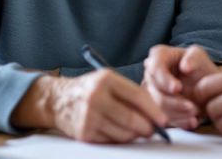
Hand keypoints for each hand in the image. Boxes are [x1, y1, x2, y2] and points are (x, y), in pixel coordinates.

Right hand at [12, 70, 166, 142]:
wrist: (58, 100)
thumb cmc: (90, 90)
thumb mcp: (108, 81)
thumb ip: (130, 94)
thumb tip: (155, 115)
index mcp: (106, 79)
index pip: (137, 96)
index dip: (153, 110)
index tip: (163, 120)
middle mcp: (96, 97)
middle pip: (131, 118)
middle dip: (147, 128)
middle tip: (153, 130)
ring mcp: (89, 116)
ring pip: (123, 133)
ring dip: (135, 135)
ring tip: (138, 131)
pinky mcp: (84, 133)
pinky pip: (111, 141)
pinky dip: (121, 140)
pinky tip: (120, 132)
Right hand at [143, 45, 221, 128]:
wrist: (206, 87)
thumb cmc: (200, 68)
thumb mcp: (200, 57)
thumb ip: (194, 57)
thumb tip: (185, 67)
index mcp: (158, 56)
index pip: (155, 68)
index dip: (164, 80)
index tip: (178, 88)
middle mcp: (150, 75)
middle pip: (155, 92)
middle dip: (174, 102)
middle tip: (192, 107)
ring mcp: (151, 93)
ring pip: (158, 109)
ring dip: (178, 114)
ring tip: (195, 115)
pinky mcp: (155, 109)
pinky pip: (163, 119)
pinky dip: (179, 122)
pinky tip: (192, 122)